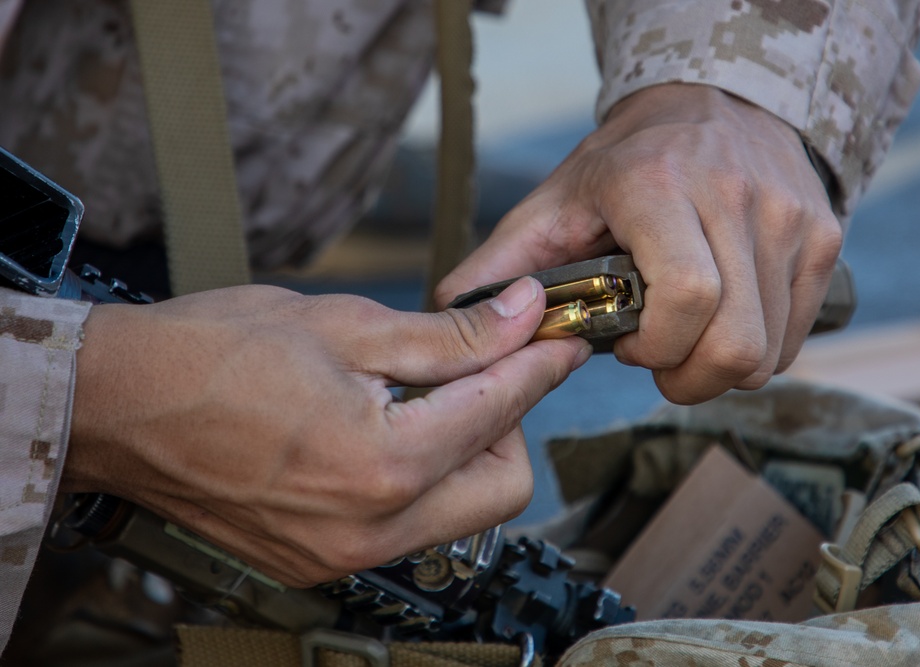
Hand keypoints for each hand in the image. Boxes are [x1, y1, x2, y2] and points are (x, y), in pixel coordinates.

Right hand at [64, 278, 589, 586]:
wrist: (117, 405)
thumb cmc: (210, 355)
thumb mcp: (344, 324)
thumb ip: (449, 334)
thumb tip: (520, 316)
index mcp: (383, 463)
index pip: (501, 409)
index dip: (539, 363)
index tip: (556, 338)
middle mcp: (371, 527)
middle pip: (505, 485)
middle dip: (509, 423)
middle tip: (482, 371)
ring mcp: (344, 554)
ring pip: (460, 513)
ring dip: (467, 454)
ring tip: (428, 397)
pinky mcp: (320, 560)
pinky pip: (407, 528)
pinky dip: (420, 480)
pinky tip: (388, 433)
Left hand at [437, 83, 842, 403]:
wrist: (715, 99)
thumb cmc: (628, 160)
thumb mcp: (558, 200)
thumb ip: (505, 261)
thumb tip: (451, 314)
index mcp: (659, 186)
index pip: (687, 298)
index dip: (657, 349)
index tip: (629, 348)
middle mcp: (736, 197)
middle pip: (736, 342)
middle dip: (690, 380)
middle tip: (660, 363)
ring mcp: (789, 218)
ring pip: (770, 350)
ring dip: (721, 368)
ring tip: (687, 338)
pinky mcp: (823, 237)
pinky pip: (795, 335)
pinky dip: (757, 348)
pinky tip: (722, 321)